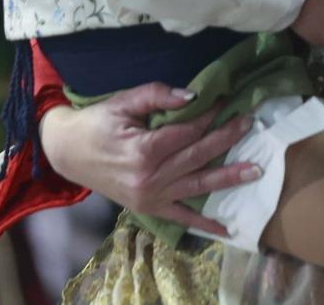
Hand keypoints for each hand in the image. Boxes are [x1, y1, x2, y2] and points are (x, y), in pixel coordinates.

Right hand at [39, 85, 260, 236]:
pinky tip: (227, 227)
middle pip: (198, 156)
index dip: (209, 115)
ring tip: (256, 169)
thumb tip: (193, 96)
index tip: (226, 100)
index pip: (188, 132)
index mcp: (144, 150)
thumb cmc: (96, 123)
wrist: (67, 152)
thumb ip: (157, 96)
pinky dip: (204, 223)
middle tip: (250, 123)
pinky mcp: (148, 208)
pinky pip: (181, 217)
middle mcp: (150, 178)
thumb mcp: (123, 102)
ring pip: (197, 186)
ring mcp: (150, 198)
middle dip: (226, 138)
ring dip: (228, 178)